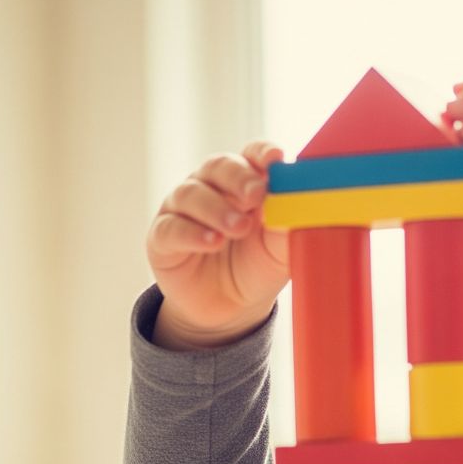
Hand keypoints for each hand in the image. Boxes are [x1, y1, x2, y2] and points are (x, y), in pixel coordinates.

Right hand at [147, 141, 289, 347]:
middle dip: (238, 178)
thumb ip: (287, 228)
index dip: (261, 154)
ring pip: (192, 195)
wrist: (231, 309)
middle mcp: (211, 188)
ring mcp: (183, 210)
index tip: (275, 160)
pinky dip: (192, 233)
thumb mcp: (280, 252)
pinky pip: (171, 228)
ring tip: (238, 227)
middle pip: (219, 167)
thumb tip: (300, 207)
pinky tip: (212, 242)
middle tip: (255, 195)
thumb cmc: (258, 268)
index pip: (251, 156)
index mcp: (245, 183)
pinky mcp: (163, 237)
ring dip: (217, 209)